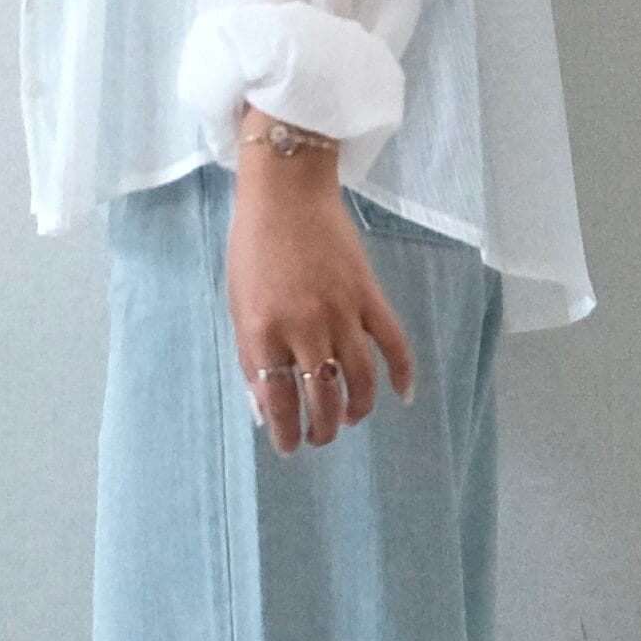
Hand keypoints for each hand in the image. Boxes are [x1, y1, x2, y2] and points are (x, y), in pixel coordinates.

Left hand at [226, 110, 415, 453]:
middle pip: (323, 397)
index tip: (290, 446)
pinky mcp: (369, 295)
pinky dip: (402, 372)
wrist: (286, 193)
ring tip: (352, 419)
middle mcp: (305, 327)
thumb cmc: (253, 249)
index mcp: (264, 331)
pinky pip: (393, 342)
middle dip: (324, 428)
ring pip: (360, 379)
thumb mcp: (238, 306)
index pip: (279, 400)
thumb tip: (265, 406)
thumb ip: (251, 356)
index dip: (286, 432)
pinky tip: (402, 395)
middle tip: (321, 438)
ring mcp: (341, 311)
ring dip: (358, 409)